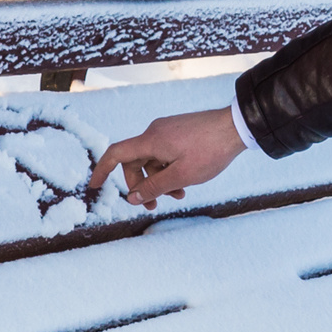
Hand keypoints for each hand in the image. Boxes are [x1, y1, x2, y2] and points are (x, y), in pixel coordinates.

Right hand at [91, 108, 246, 208]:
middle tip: (153, 205)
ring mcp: (167, 130)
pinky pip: (164, 153)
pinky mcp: (178, 131)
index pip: (116, 154)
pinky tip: (184, 182)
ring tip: (178, 196)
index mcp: (151, 141)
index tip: (95, 186)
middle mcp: (155, 132)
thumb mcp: (181, 176)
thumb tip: (131, 198)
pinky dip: (168, 169)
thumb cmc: (210, 151)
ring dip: (159, 180)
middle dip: (141, 185)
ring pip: (152, 160)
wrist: (236, 127)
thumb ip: (154, 188)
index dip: (102, 170)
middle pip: (135, 162)